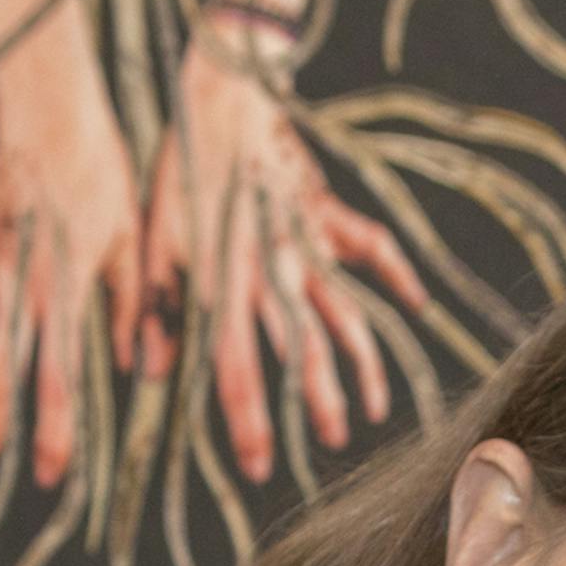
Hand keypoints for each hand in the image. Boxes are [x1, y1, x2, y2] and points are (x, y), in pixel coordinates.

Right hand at [0, 0, 139, 487]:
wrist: (51, 109)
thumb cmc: (102, 175)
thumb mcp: (133, 243)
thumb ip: (133, 308)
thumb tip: (141, 368)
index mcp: (66, 291)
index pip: (60, 374)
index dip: (53, 427)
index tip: (47, 471)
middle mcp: (19, 284)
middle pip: (2, 363)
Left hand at [141, 39, 427, 486]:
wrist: (220, 97)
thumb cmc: (181, 169)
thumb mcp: (154, 238)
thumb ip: (153, 308)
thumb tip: (146, 374)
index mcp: (225, 283)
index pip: (234, 366)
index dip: (247, 420)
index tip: (257, 468)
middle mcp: (272, 271)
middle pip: (300, 350)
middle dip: (318, 401)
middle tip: (333, 442)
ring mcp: (306, 243)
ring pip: (341, 312)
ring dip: (362, 363)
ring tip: (374, 408)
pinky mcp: (326, 214)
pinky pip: (370, 245)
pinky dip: (397, 273)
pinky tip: (418, 303)